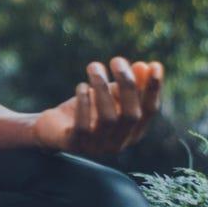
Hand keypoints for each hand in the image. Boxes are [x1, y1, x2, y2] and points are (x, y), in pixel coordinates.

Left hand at [32, 58, 162, 155]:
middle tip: (117, 60)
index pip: (149, 111)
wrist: (52, 129)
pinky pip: (83, 126)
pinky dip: (84, 104)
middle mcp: (118, 143)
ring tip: (94, 67)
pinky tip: (82, 87)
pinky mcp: (75, 144)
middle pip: (131, 115)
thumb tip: (144, 65)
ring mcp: (97, 147)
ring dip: (102, 88)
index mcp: (132, 132)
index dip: (153, 89)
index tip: (155, 65)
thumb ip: (128, 85)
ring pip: (108, 118)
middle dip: (127, 85)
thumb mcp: (108, 96)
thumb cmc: (87, 110)